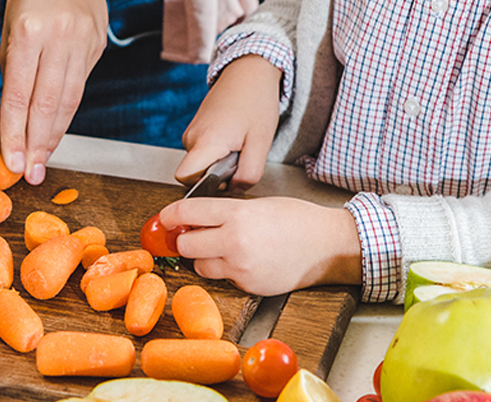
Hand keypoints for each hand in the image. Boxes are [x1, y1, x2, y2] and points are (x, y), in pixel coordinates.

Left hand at [0, 0, 160, 184]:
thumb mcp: (11, 23)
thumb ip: (12, 65)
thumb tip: (11, 111)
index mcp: (32, 30)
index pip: (21, 92)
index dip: (15, 131)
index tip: (9, 158)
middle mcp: (61, 38)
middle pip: (49, 102)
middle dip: (37, 142)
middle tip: (29, 171)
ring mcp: (84, 43)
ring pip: (69, 98)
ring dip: (55, 133)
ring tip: (43, 158)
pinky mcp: (97, 47)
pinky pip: (80, 85)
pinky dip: (67, 110)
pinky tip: (57, 128)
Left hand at [158, 196, 361, 295]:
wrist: (325, 245)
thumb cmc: (297, 218)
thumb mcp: (260, 204)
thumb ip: (227, 211)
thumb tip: (196, 219)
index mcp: (238, 213)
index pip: (188, 212)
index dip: (170, 215)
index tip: (164, 218)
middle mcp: (234, 241)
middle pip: (187, 244)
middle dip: (187, 239)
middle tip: (194, 234)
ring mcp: (240, 267)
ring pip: (200, 266)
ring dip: (204, 258)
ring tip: (223, 247)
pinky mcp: (247, 285)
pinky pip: (223, 278)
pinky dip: (226, 270)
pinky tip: (244, 260)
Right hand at [175, 55, 281, 189]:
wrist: (251, 70)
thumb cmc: (257, 101)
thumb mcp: (261, 143)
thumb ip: (248, 174)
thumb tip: (235, 189)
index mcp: (205, 142)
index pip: (184, 179)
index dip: (204, 185)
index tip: (225, 175)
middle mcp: (192, 136)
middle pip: (195, 172)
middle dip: (217, 172)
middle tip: (241, 153)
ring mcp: (193, 129)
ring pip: (201, 161)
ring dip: (220, 159)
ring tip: (241, 139)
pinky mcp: (198, 125)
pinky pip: (204, 149)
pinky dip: (219, 148)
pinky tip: (236, 134)